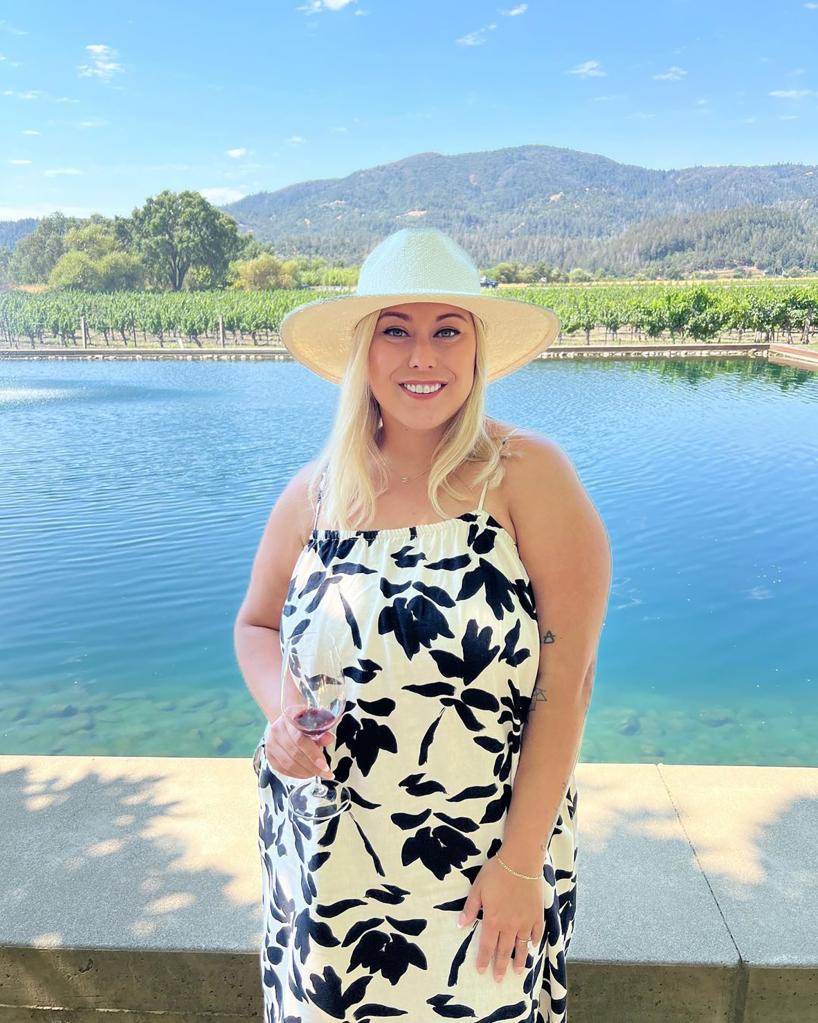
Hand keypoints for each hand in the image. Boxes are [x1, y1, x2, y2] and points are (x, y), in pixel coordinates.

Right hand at [262, 716, 334, 779]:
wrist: (287, 722)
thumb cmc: (303, 722)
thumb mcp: (315, 723)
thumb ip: (322, 732)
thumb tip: (329, 739)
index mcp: (289, 718)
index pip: (300, 740)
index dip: (313, 754)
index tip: (325, 766)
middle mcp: (277, 729)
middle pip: (295, 754)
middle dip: (313, 767)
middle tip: (325, 773)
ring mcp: (271, 743)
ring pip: (288, 764)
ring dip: (305, 772)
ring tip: (317, 773)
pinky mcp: (269, 755)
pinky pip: (283, 769)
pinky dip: (296, 774)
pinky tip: (307, 773)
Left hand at [458, 853, 544, 981]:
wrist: (521, 861)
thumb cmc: (497, 872)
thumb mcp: (478, 888)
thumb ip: (470, 907)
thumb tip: (461, 924)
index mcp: (493, 920)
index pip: (486, 945)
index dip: (483, 959)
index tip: (481, 971)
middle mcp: (510, 925)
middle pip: (504, 950)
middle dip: (500, 966)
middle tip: (499, 979)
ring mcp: (525, 921)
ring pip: (522, 946)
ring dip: (519, 959)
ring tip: (518, 971)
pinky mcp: (537, 914)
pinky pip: (536, 932)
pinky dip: (534, 941)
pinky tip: (532, 946)